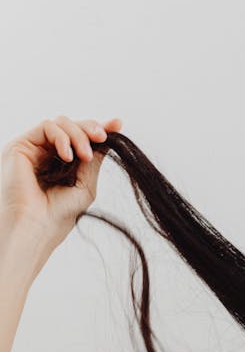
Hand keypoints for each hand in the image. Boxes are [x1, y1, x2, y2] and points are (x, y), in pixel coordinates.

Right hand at [0, 115, 122, 261]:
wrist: (34, 228)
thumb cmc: (57, 215)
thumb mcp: (85, 183)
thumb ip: (95, 158)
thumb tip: (112, 130)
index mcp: (60, 164)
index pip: (81, 139)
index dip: (99, 129)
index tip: (117, 124)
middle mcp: (45, 154)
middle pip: (72, 126)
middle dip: (90, 129)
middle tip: (102, 138)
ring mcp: (32, 149)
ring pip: (60, 123)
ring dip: (79, 135)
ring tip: (85, 156)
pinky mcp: (20, 146)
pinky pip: (46, 126)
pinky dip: (62, 137)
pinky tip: (68, 156)